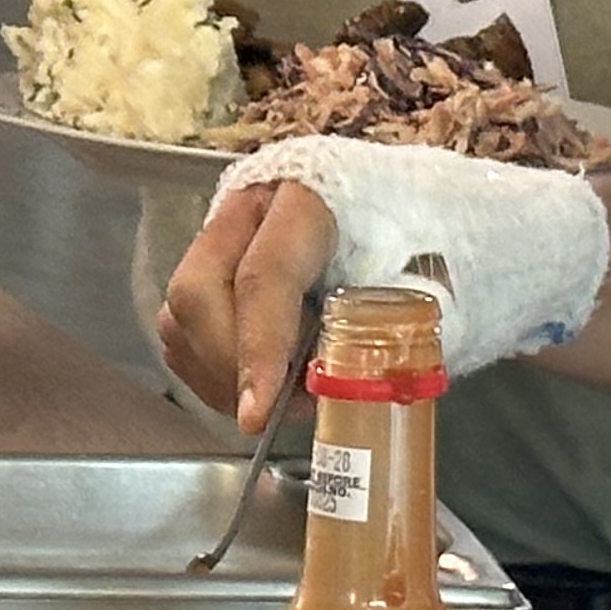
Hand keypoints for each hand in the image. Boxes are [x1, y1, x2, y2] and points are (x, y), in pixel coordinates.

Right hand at [158, 139, 610, 427]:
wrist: (426, 208)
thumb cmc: (430, 243)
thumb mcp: (428, 281)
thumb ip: (390, 329)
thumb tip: (347, 388)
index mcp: (310, 196)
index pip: (265, 275)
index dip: (258, 349)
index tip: (258, 413)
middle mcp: (251, 204)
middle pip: (198, 292)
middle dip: (230, 367)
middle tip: (276, 411)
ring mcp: (223, 231)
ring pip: (180, 314)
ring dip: (219, 373)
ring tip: (280, 397)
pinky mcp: (210, 262)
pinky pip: (181, 329)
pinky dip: (211, 369)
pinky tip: (259, 382)